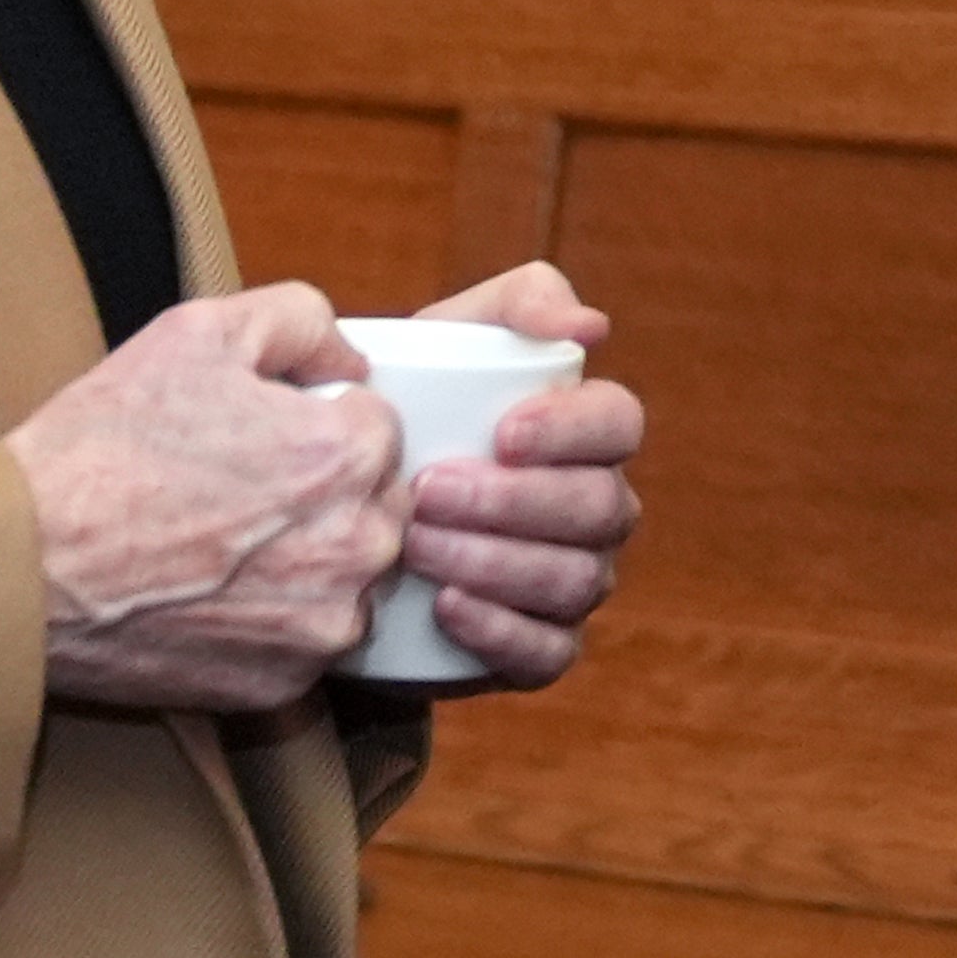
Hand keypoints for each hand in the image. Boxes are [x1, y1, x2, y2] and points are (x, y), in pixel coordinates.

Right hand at [17, 285, 403, 711]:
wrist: (19, 567)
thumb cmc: (101, 449)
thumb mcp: (197, 333)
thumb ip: (300, 322)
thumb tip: (347, 361)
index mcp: (348, 455)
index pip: (377, 428)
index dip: (315, 423)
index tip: (258, 438)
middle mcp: (358, 545)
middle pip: (376, 505)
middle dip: (324, 494)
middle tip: (237, 492)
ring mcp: (324, 623)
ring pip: (349, 578)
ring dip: (307, 561)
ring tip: (221, 546)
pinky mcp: (284, 682)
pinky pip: (306, 641)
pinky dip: (272, 622)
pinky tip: (210, 597)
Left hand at [394, 261, 644, 693]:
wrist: (338, 515)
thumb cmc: (410, 412)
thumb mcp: (449, 343)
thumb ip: (517, 304)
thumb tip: (592, 326)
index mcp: (588, 435)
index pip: (619, 424)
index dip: (573, 430)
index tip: (501, 431)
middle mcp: (598, 510)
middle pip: (600, 507)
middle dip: (515, 501)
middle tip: (428, 492)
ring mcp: (576, 582)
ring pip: (575, 580)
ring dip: (496, 562)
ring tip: (416, 546)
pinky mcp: (538, 649)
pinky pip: (548, 653)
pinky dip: (500, 631)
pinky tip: (446, 606)